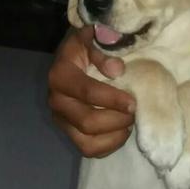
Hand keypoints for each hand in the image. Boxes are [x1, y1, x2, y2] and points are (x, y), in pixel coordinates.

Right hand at [48, 26, 135, 156]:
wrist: (74, 56)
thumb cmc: (87, 45)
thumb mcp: (92, 37)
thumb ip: (102, 50)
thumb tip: (116, 70)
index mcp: (60, 76)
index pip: (87, 93)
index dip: (113, 99)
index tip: (133, 102)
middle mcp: (56, 101)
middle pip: (88, 122)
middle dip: (117, 120)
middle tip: (133, 112)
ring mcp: (61, 119)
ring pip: (87, 142)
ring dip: (113, 136)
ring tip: (128, 123)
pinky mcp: (69, 132)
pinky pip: (89, 150)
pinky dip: (109, 146)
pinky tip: (120, 131)